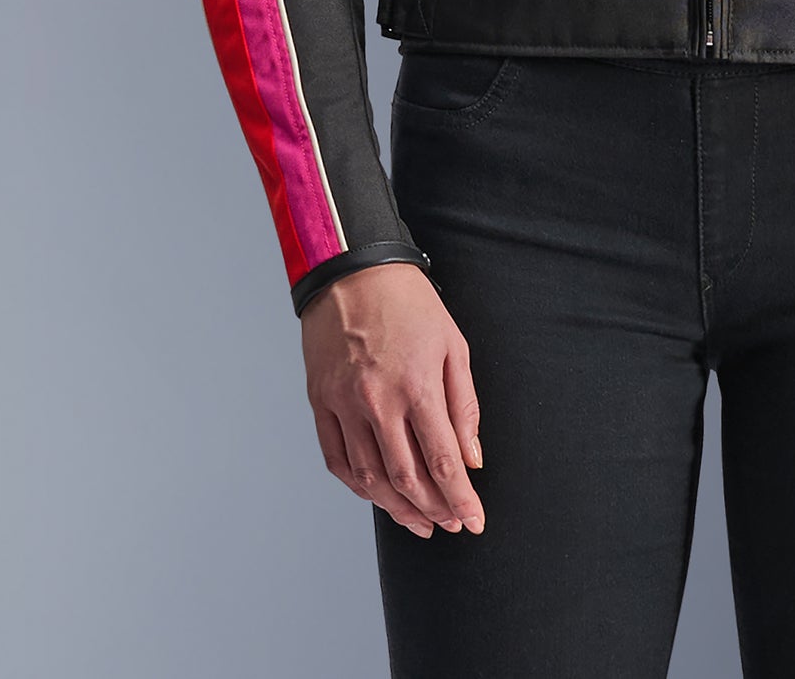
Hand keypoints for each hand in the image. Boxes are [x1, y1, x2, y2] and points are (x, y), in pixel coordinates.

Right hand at [301, 262, 486, 538]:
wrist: (352, 270)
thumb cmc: (410, 303)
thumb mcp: (452, 344)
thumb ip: (464, 405)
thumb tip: (472, 458)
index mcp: (416, 385)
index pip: (443, 461)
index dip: (461, 499)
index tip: (475, 521)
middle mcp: (378, 402)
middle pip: (407, 478)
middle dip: (434, 510)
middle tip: (451, 524)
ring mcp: (344, 404)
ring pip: (370, 478)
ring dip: (397, 508)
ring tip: (420, 522)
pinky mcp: (320, 402)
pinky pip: (337, 460)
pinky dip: (358, 487)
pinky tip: (378, 496)